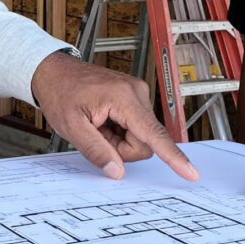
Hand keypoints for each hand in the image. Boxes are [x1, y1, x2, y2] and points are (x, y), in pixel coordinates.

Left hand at [31, 50, 198, 181]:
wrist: (54, 71)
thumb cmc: (60, 92)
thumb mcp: (72, 126)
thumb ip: (96, 150)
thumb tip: (117, 171)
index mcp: (123, 97)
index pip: (153, 134)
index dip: (173, 156)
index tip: (190, 172)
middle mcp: (136, 92)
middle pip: (145, 141)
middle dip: (121, 148)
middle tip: (96, 134)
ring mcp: (136, 94)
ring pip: (140, 137)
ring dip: (118, 140)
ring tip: (97, 125)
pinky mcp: (133, 98)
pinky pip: (135, 128)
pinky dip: (118, 132)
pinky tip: (102, 121)